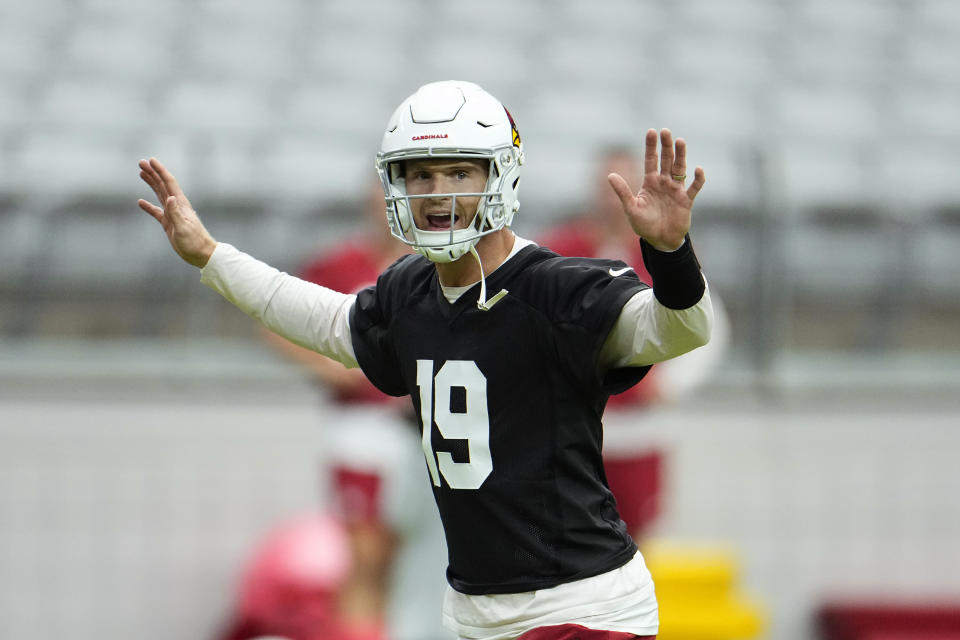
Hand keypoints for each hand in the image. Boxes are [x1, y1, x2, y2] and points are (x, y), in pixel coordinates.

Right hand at [137, 158, 216, 267]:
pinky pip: (156, 212)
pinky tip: (140, 202)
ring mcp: (173, 214)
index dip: (160, 170)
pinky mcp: (169, 224)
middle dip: (153, 173)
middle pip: (163, 185)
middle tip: (141, 162)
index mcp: (181, 204)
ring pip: (159, 194)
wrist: (201, 254)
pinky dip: (148, 206)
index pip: (169, 183)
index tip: (150, 160)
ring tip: (141, 173)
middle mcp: (177, 206)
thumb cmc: (195, 242)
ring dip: (151, 183)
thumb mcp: (183, 228)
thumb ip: (176, 213)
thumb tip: (170, 197)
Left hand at [608, 128, 705, 250]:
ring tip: (680, 141)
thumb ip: (622, 192)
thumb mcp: (631, 208)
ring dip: (681, 155)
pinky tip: (698, 169)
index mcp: (650, 182)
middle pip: (667, 160)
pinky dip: (697, 179)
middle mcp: (664, 183)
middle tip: (666, 131)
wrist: (660, 240)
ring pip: (680, 169)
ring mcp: (676, 190)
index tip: (651, 131)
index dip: (651, 146)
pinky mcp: (686, 200)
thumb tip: (610, 175)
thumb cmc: (644, 225)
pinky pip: (694, 187)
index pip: (651, 160)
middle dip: (666, 146)